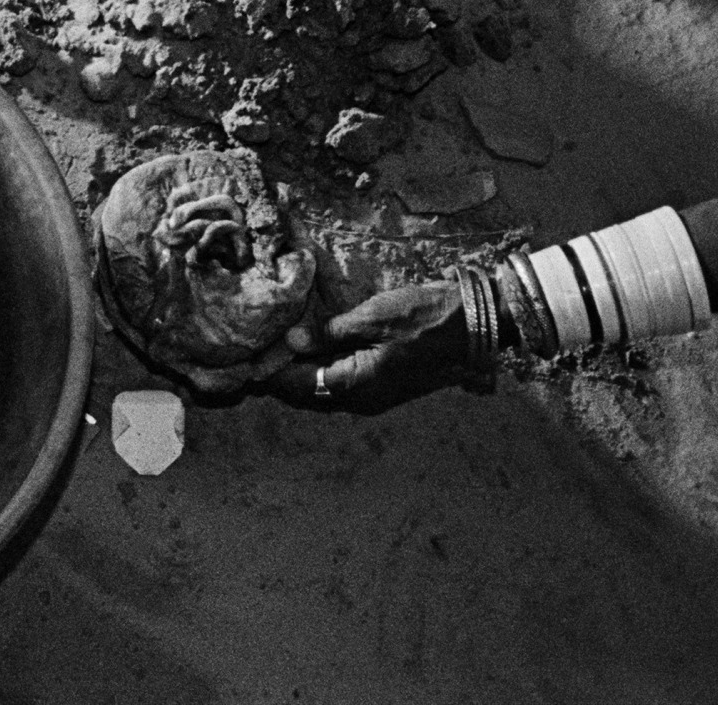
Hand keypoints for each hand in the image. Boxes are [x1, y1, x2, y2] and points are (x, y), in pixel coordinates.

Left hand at [265, 282, 471, 412]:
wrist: (471, 325)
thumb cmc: (421, 317)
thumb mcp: (370, 318)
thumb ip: (328, 334)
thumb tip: (291, 342)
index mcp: (355, 385)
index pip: (297, 385)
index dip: (270, 374)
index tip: (246, 361)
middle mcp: (363, 400)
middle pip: (308, 395)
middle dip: (281, 378)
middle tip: (256, 356)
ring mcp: (376, 397)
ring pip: (325, 393)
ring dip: (301, 378)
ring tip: (276, 354)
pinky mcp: (385, 387)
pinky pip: (344, 386)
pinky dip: (323, 374)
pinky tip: (312, 353)